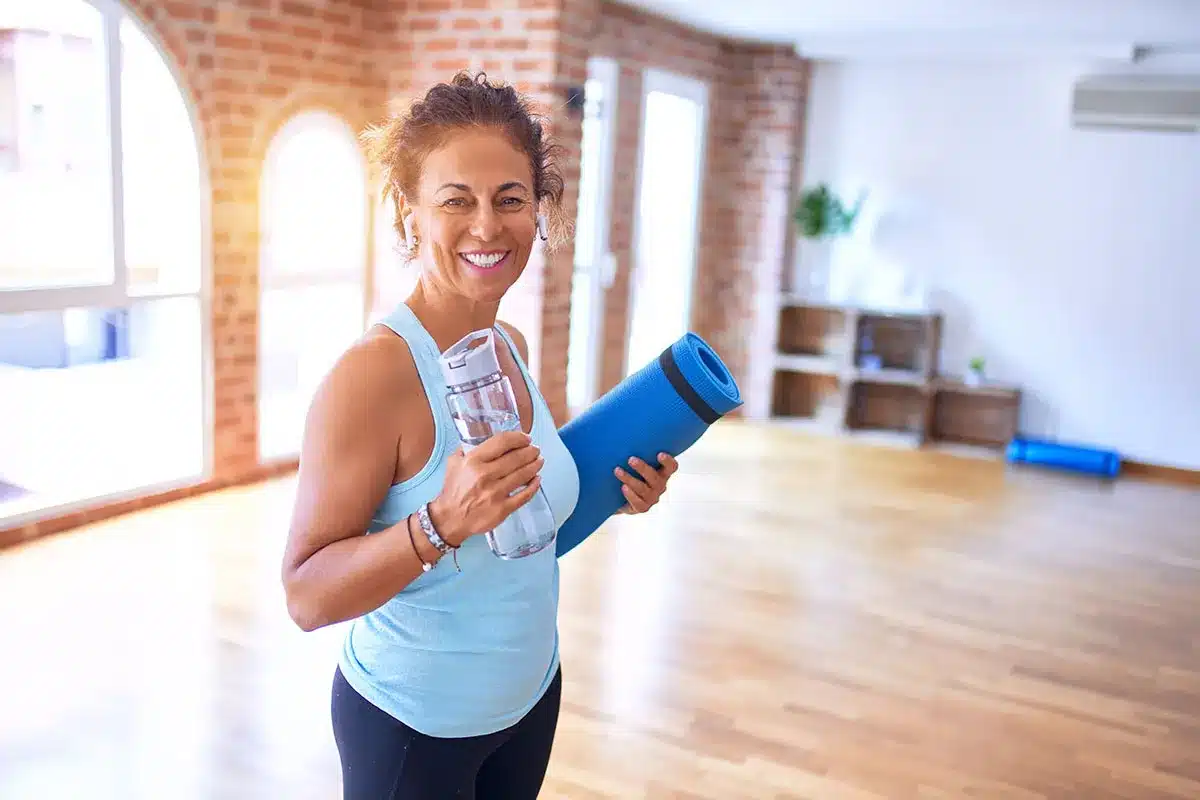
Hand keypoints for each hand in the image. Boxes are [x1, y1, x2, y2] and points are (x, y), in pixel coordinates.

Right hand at [429, 430, 543, 545]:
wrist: (450, 519)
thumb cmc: (453, 491)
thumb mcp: (454, 463)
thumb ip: (466, 449)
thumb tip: (478, 437)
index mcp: (473, 461)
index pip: (502, 442)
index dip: (518, 438)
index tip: (525, 438)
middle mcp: (485, 475)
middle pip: (516, 458)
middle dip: (530, 451)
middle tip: (535, 450)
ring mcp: (495, 493)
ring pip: (522, 475)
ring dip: (535, 466)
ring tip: (539, 461)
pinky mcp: (502, 509)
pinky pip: (524, 495)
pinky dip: (534, 486)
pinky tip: (537, 480)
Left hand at [614, 452, 677, 513]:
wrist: (619, 496)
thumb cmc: (630, 472)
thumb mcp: (634, 461)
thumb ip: (634, 447)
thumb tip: (618, 424)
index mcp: (662, 472)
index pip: (672, 467)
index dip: (668, 461)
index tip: (659, 454)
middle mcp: (660, 485)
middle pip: (655, 478)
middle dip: (643, 468)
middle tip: (630, 459)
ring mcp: (652, 498)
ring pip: (643, 489)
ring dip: (630, 479)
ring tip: (617, 471)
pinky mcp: (642, 508)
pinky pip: (639, 503)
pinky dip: (630, 495)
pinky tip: (623, 487)